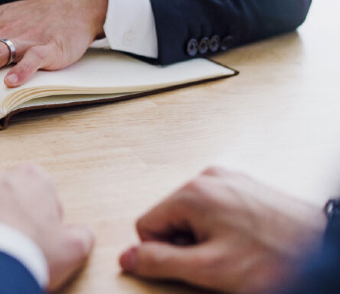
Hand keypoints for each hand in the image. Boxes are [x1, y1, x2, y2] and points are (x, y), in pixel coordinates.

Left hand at [0, 164, 93, 291]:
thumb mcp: (73, 248)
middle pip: (3, 194)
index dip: (41, 213)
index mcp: (30, 178)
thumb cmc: (29, 254)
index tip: (40, 234)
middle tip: (13, 244)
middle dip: (6, 214)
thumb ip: (80, 234)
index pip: (39, 188)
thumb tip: (80, 234)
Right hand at [120, 167, 326, 293]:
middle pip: (169, 217)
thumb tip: (128, 258)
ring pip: (192, 214)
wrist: (324, 251)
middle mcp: (208, 177)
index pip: (146, 224)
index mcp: (192, 192)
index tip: (192, 262)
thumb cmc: (276, 257)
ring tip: (236, 251)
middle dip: (186, 243)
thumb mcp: (208, 270)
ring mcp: (229, 179)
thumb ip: (160, 262)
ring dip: (205, 237)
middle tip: (217, 259)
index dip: (163, 252)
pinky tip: (246, 242)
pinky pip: (215, 209)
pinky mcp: (246, 187)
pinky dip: (223, 229)